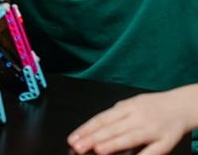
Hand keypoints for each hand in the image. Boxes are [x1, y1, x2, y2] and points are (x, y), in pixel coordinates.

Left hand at [68, 90, 189, 154]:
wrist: (180, 106)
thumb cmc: (152, 107)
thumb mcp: (130, 104)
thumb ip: (115, 115)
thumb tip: (96, 127)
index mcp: (126, 107)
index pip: (101, 118)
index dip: (86, 129)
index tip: (73, 138)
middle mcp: (137, 117)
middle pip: (111, 128)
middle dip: (92, 138)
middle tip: (77, 146)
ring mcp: (151, 130)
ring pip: (128, 137)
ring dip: (112, 144)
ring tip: (97, 149)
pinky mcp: (166, 142)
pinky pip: (152, 151)